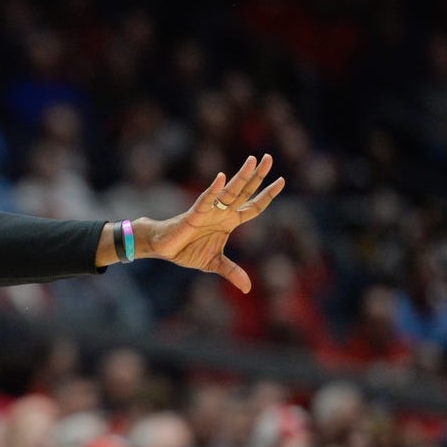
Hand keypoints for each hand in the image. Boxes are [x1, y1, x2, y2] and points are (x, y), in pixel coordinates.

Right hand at [141, 154, 283, 292]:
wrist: (164, 249)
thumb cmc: (188, 250)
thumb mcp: (214, 263)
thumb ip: (232, 271)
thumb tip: (248, 288)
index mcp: (230, 221)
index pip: (253, 206)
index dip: (267, 195)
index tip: (282, 180)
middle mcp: (222, 212)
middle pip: (243, 192)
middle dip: (257, 176)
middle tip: (268, 158)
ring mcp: (209, 211)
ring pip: (229, 192)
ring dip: (241, 177)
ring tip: (253, 161)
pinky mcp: (194, 214)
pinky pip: (205, 200)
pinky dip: (213, 190)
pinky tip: (221, 178)